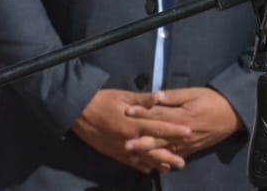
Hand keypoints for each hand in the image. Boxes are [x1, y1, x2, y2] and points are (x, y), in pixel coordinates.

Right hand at [73, 89, 190, 173]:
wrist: (78, 112)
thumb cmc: (103, 100)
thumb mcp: (124, 96)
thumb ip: (143, 100)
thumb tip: (161, 97)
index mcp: (132, 123)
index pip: (158, 128)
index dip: (173, 131)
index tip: (188, 133)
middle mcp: (128, 139)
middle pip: (152, 148)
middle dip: (168, 155)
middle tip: (182, 163)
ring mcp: (119, 148)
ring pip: (141, 158)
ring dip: (155, 163)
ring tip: (169, 169)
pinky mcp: (111, 152)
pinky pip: (127, 161)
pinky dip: (138, 165)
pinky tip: (148, 169)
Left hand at [123, 87, 241, 162]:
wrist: (233, 116)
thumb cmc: (213, 100)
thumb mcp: (195, 93)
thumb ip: (174, 96)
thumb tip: (156, 96)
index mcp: (181, 116)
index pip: (158, 114)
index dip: (142, 113)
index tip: (127, 111)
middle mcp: (181, 133)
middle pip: (157, 137)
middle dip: (140, 141)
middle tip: (124, 144)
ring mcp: (185, 144)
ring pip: (163, 150)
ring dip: (147, 154)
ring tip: (132, 157)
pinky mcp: (190, 150)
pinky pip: (173, 157)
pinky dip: (161, 161)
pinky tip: (150, 163)